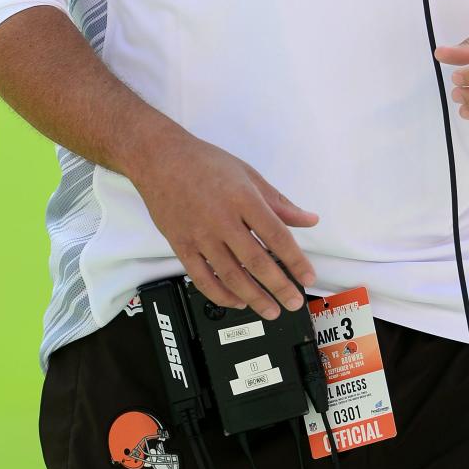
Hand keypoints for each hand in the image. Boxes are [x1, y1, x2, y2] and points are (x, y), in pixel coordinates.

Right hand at [133, 120, 318, 319]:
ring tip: (270, 310)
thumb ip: (278, 201)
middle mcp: (222, 219)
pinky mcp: (181, 246)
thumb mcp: (248, 174)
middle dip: (278, 286)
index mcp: (243, 198)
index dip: (294, 260)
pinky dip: (221, 294)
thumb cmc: (205, 162)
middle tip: (293, 302)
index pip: (276, 235)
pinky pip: (202, 278)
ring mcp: (200, 235)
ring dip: (253, 297)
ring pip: (230, 275)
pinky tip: (236, 301)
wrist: (160, 159)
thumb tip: (308, 219)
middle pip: (255, 261)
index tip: (307, 277)